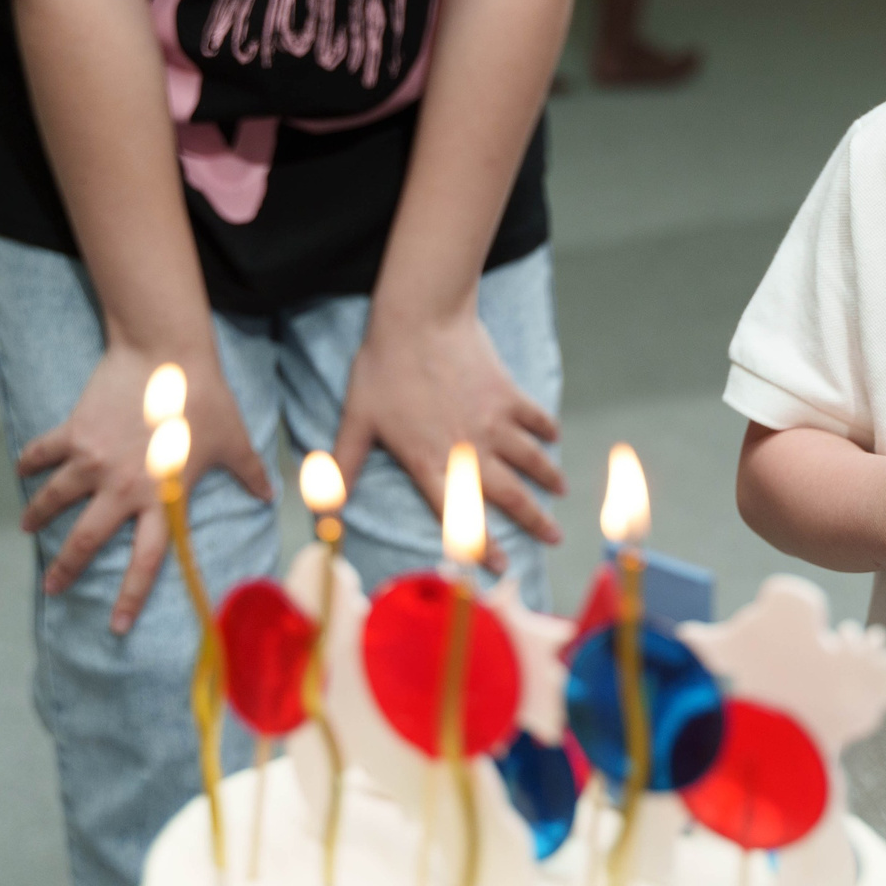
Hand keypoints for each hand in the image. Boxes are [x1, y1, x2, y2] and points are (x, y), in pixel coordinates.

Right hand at [20, 344, 271, 631]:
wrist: (166, 354)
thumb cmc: (206, 399)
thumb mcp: (234, 441)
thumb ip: (249, 474)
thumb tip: (271, 495)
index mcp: (163, 498)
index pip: (146, 560)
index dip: (131, 596)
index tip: (117, 626)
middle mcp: (123, 487)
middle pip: (86, 540)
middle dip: (66, 569)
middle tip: (52, 588)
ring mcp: (94, 461)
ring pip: (54, 500)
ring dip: (37, 516)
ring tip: (26, 527)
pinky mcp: (75, 432)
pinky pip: (44, 454)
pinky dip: (29, 463)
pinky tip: (21, 471)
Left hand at [335, 305, 562, 575]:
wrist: (419, 319)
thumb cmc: (383, 368)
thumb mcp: (356, 420)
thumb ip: (346, 464)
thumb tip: (324, 507)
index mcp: (430, 463)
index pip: (459, 517)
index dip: (481, 546)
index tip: (502, 566)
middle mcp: (468, 451)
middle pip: (509, 495)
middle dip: (535, 521)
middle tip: (555, 539)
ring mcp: (493, 423)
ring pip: (531, 461)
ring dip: (548, 479)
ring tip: (561, 492)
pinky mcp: (508, 395)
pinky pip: (535, 419)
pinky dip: (547, 431)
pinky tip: (553, 439)